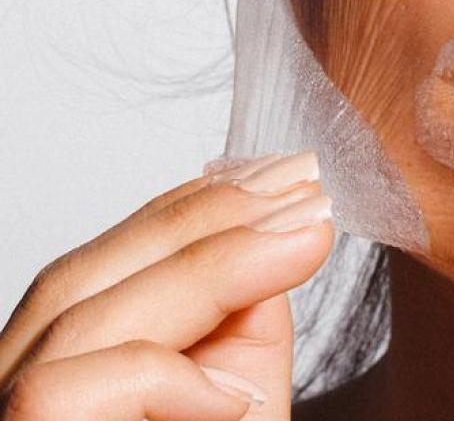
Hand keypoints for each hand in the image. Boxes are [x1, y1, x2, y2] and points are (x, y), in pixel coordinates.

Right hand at [0, 153, 333, 419]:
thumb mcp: (237, 397)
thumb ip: (241, 318)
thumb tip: (274, 224)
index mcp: (55, 366)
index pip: (95, 268)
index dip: (185, 213)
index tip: (282, 176)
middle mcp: (9, 384)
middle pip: (78, 280)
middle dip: (201, 222)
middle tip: (305, 191)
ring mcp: (8, 418)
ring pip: (78, 320)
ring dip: (206, 270)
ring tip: (305, 241)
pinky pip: (65, 389)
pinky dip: (158, 379)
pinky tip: (236, 398)